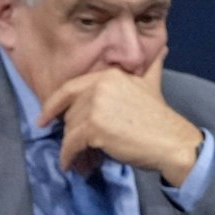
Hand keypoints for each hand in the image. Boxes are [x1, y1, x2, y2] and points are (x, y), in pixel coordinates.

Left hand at [38, 53, 204, 186]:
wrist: (170, 140)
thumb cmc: (159, 116)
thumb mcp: (152, 83)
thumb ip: (150, 67)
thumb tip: (162, 49)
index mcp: (108, 75)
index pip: (70, 88)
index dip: (54, 104)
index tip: (44, 118)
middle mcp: (98, 86)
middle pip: (69, 111)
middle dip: (70, 130)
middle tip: (73, 146)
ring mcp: (95, 107)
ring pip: (69, 129)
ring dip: (70, 146)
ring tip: (76, 158)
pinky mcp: (94, 129)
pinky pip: (71, 145)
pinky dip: (68, 157)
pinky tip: (70, 165)